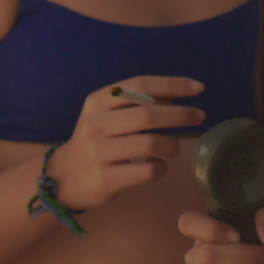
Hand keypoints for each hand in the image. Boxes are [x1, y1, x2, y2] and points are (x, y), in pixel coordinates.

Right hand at [48, 76, 205, 209]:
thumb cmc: (97, 140)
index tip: (198, 88)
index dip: (172, 84)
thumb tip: (177, 93)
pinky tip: (159, 166)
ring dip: (171, 144)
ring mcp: (99, 152)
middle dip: (181, 114)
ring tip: (174, 148)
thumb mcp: (110, 114)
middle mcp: (96, 123)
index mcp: (98, 101)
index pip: (140, 85)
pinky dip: (161, 168)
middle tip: (199, 117)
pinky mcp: (104, 179)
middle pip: (148, 115)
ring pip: (149, 144)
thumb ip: (139, 102)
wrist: (64, 177)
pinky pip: (145, 172)